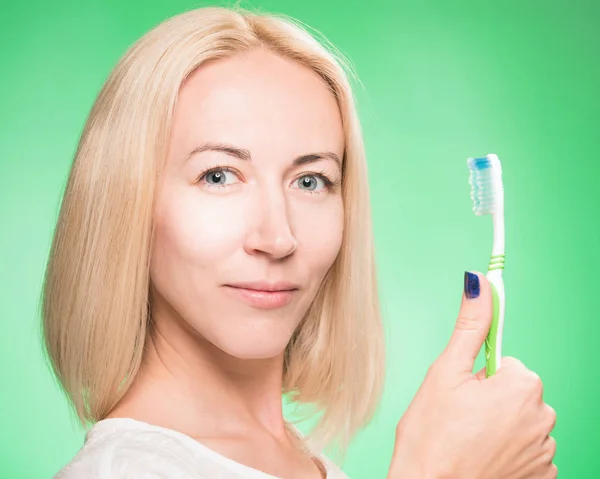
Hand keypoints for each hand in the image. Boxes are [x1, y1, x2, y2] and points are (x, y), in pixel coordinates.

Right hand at [388, 271, 556, 478]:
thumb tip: (479, 283)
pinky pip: (527, 451)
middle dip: (490, 401)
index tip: (461, 398)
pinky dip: (508, 453)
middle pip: (513, 392)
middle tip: (460, 420)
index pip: (502, 364)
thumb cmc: (432, 437)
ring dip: (498, 428)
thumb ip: (469, 326)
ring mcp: (545, 452)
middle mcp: (543, 418)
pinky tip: (483, 461)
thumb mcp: (445, 373)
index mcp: (522, 386)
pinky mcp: (542, 477)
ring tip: (468, 443)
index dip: (476, 379)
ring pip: (519, 421)